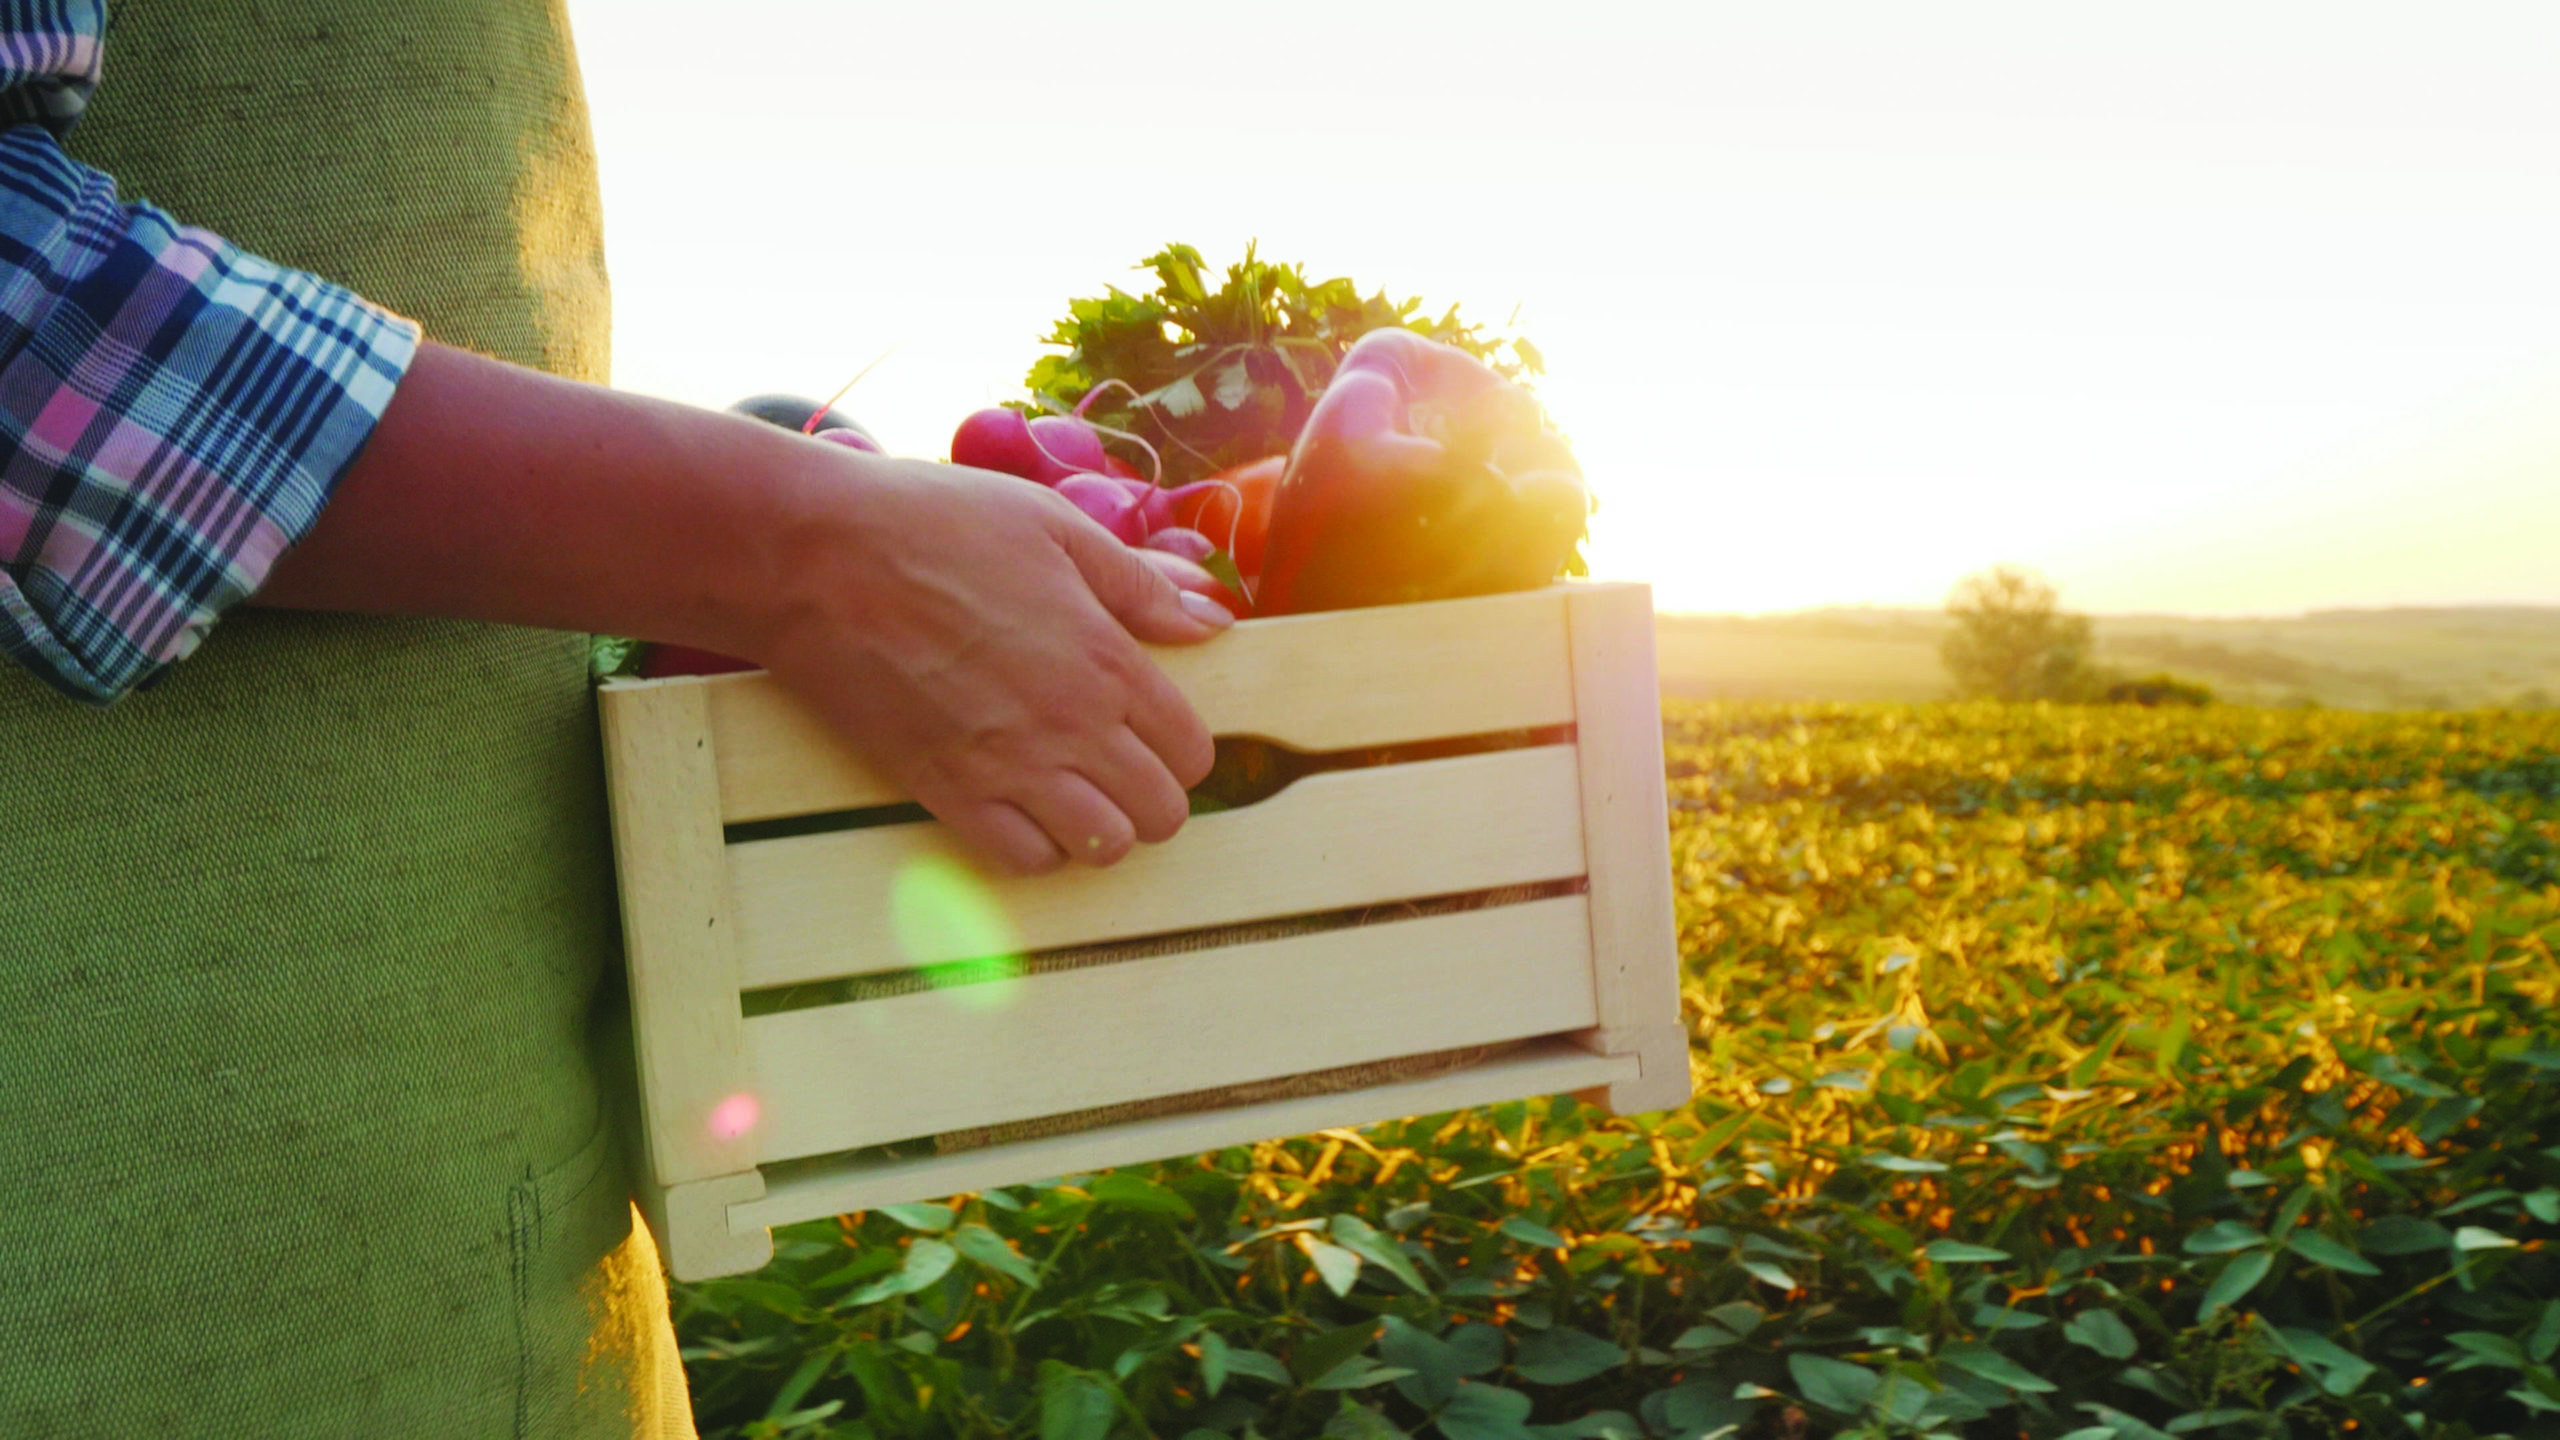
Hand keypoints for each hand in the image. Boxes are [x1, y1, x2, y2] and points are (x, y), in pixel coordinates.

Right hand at [755, 456, 1230, 873]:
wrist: (817, 558)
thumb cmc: (935, 525)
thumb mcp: (1055, 528)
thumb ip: (1139, 583)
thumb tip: (1211, 618)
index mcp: (1106, 659)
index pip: (1191, 749)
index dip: (1184, 747)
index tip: (1156, 729)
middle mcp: (1069, 726)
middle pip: (1159, 812)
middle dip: (1154, 796)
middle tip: (1123, 766)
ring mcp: (1007, 766)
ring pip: (1100, 848)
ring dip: (1101, 829)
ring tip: (1078, 794)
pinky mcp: (944, 790)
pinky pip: (1022, 860)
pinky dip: (1037, 848)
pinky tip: (1024, 809)